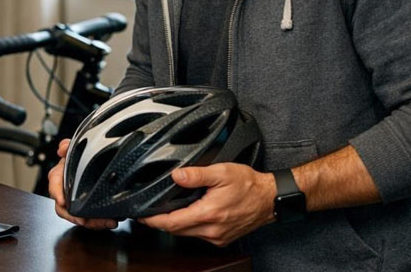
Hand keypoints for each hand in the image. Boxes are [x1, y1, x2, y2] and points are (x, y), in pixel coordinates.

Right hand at [48, 138, 117, 229]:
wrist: (94, 162)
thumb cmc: (80, 157)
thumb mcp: (75, 149)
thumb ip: (68, 146)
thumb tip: (63, 148)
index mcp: (60, 177)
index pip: (54, 185)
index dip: (56, 193)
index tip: (62, 201)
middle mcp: (66, 191)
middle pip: (64, 209)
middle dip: (74, 216)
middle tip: (85, 220)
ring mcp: (76, 202)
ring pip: (79, 218)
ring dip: (92, 222)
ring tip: (106, 221)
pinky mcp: (87, 210)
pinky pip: (90, 220)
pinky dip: (100, 222)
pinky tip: (110, 221)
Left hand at [138, 163, 275, 246]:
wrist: (270, 199)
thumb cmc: (249, 185)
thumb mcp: (222, 172)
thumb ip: (197, 174)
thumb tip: (176, 176)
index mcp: (209, 214)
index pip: (172, 223)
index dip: (153, 220)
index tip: (141, 216)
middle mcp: (212, 230)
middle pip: (176, 230)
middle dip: (160, 222)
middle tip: (148, 212)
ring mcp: (217, 237)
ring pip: (186, 234)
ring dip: (174, 225)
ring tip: (164, 212)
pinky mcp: (222, 239)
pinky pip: (198, 235)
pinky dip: (188, 227)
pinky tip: (186, 215)